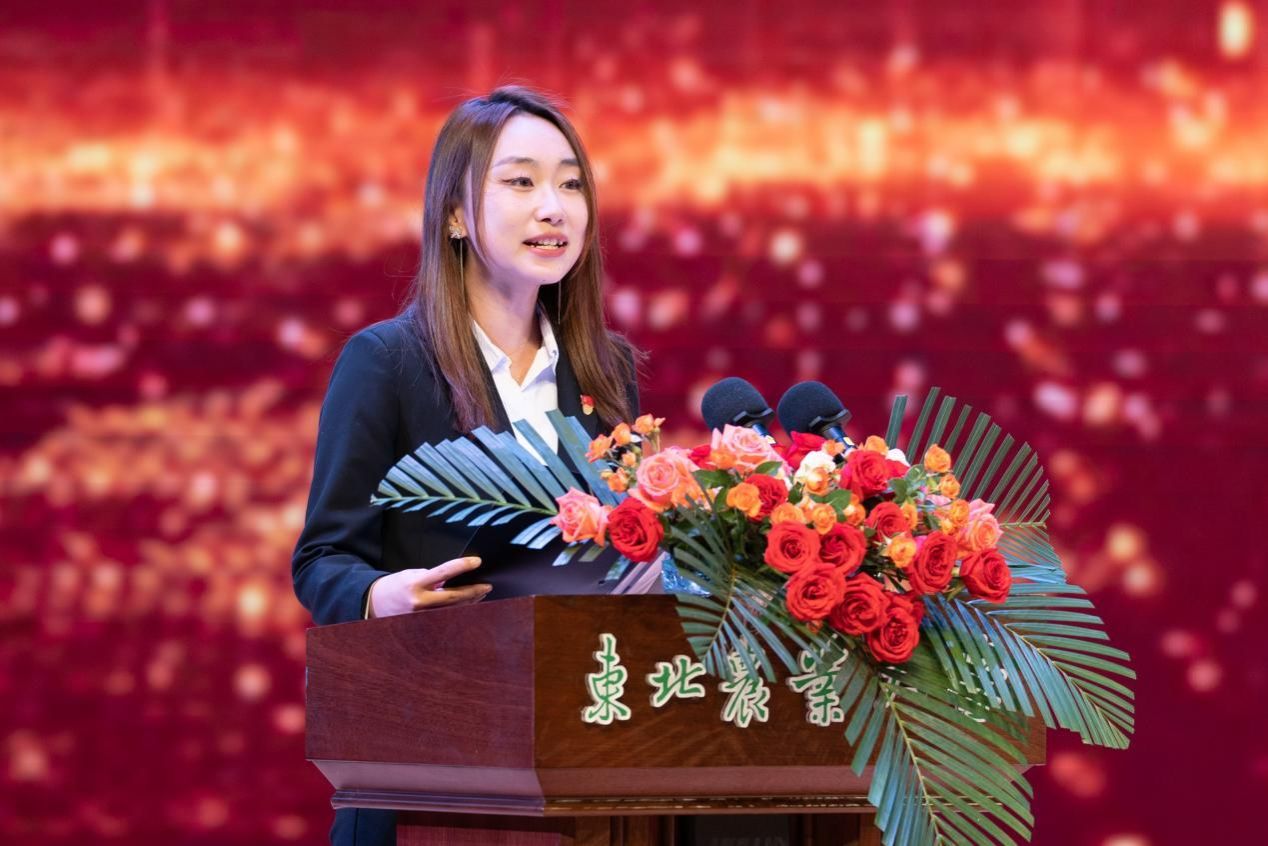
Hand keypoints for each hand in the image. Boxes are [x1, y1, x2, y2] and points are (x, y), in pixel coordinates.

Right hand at [366, 556, 490, 617]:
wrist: (373, 604)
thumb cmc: (394, 586)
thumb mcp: (411, 574)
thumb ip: (431, 577)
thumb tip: (452, 579)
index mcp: (416, 583)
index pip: (444, 572)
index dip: (462, 566)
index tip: (476, 562)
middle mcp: (420, 601)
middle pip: (454, 597)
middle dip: (473, 591)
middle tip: (487, 586)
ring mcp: (422, 616)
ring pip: (453, 610)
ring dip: (469, 602)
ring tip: (481, 594)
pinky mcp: (423, 626)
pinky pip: (446, 618)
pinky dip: (458, 612)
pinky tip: (467, 606)